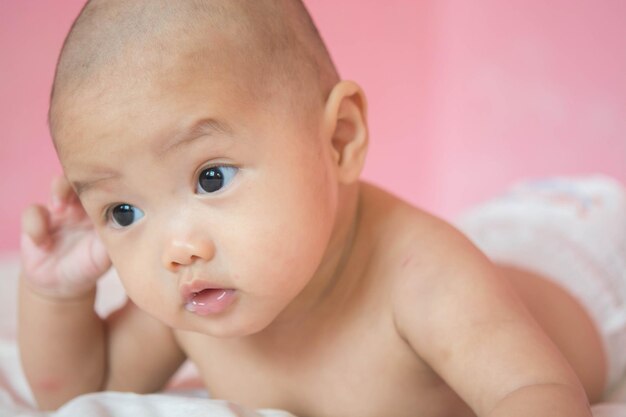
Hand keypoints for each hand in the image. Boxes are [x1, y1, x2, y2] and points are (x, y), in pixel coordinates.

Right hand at [20, 176, 110, 298]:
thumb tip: (130, 226)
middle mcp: (82, 204)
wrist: (63, 283)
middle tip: (85, 193)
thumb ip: (115, 239)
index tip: (108, 189)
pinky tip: (44, 244)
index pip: (107, 186)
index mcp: (102, 208)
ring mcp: (60, 210)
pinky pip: (32, 212)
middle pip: (83, 178)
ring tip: (60, 210)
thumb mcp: (105, 256)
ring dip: (60, 191)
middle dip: (82, 180)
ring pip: (58, 185)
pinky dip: (35, 225)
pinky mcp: (37, 221)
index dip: (108, 181)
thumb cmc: (90, 265)